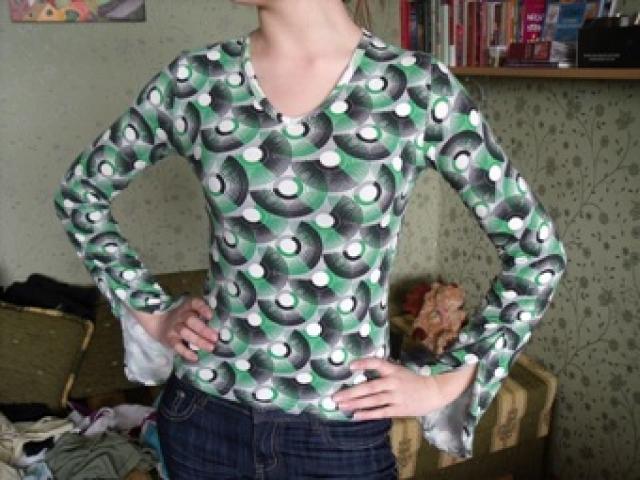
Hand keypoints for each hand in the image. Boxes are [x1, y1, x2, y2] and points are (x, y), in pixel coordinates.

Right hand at [129, 296, 216, 361]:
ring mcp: (174, 328)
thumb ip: (204, 314)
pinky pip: (177, 346)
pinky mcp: (170, 340)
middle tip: (215, 337)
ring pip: (185, 333)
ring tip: (211, 348)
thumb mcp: (191, 311)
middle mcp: (180, 316)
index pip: (195, 303)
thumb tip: (223, 325)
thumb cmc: (183, 317)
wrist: (159, 323)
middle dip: (203, 329)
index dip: (203, 309)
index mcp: (188, 306)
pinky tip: (195, 357)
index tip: (211, 315)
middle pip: (190, 320)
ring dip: (198, 341)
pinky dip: (186, 352)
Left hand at [330, 357, 447, 419]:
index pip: (377, 363)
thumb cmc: (412, 380)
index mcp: (393, 370)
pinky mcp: (399, 409)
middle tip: (335, 397)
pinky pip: (380, 412)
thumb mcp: (398, 370)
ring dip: (356, 404)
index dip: (364, 364)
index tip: (350, 366)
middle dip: (351, 392)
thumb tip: (360, 370)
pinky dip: (368, 414)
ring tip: (341, 406)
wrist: (433, 392)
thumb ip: (383, 371)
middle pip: (370, 387)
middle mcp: (393, 382)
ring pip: (373, 401)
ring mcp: (396, 397)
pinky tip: (355, 415)